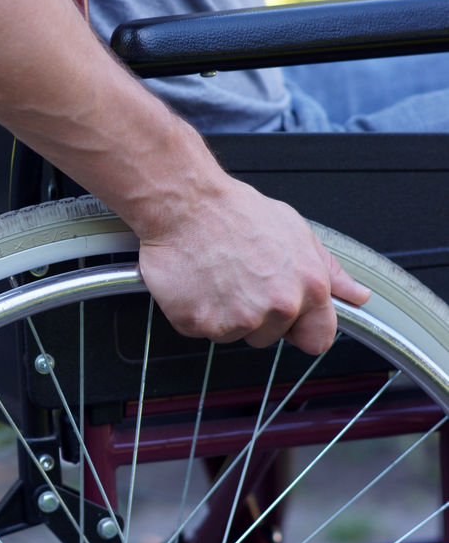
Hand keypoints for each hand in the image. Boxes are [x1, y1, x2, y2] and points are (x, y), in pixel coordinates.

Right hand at [137, 175, 370, 354]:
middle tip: (239, 278)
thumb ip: (329, 271)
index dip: (300, 328)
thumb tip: (357, 295)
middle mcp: (278, 306)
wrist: (185, 203)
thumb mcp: (296, 232)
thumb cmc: (236, 212)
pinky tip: (197, 282)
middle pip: (269, 337)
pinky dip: (194, 311)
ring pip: (233, 334)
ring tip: (216, 275)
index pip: (318, 339)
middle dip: (255, 316)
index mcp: (308, 287)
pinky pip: (200, 330)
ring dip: (223, 313)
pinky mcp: (201, 323)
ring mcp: (238, 319)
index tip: (286, 316)